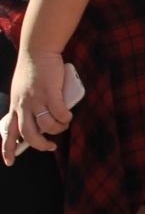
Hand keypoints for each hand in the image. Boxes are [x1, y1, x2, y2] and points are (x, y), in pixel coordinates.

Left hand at [2, 48, 73, 164]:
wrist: (37, 51)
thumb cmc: (32, 70)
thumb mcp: (21, 91)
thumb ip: (26, 106)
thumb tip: (40, 123)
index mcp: (15, 106)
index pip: (7, 133)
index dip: (8, 150)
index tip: (10, 163)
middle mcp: (23, 105)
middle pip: (29, 135)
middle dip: (41, 145)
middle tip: (51, 146)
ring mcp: (36, 99)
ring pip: (46, 126)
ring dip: (57, 129)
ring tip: (63, 124)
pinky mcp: (50, 92)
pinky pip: (59, 112)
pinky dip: (65, 117)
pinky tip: (68, 115)